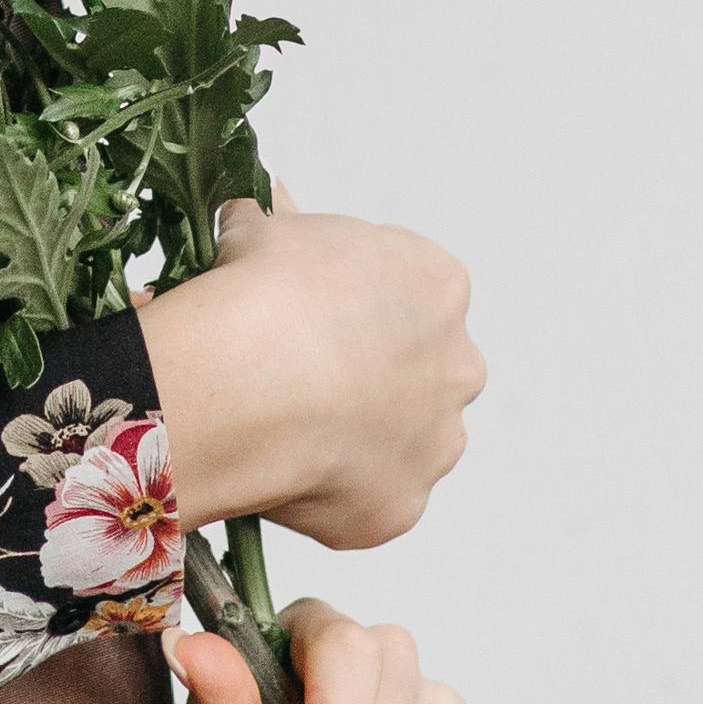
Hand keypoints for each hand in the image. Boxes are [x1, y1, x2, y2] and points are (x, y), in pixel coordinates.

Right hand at [137, 193, 483, 543]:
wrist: (244, 385)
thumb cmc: (261, 292)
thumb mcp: (263, 228)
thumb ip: (277, 216)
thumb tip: (267, 197)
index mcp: (438, 284)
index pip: (411, 291)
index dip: (353, 303)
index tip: (306, 312)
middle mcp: (459, 365)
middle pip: (422, 370)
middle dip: (372, 374)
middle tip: (298, 375)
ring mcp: (437, 443)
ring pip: (405, 441)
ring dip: (360, 437)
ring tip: (285, 427)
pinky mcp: (403, 506)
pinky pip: (368, 497)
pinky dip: (332, 491)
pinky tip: (283, 470)